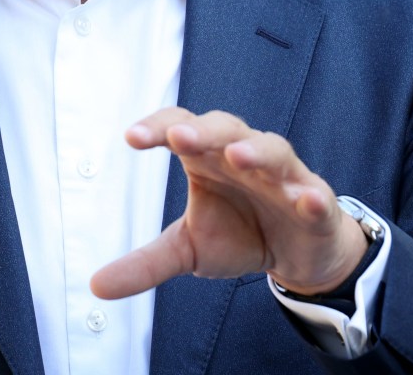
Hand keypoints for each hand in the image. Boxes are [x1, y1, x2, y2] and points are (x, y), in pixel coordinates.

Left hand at [90, 108, 367, 299]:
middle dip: (204, 131)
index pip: (180, 128)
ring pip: (272, 150)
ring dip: (255, 151)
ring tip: (237, 157)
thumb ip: (145, 263)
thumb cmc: (239, 234)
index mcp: (208, 158)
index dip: (158, 127)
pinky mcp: (316, 203)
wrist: (296, 254)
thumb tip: (96, 286)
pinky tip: (305, 199)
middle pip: (225, 129)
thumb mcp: (188, 249)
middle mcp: (244, 156)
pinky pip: (315, 193)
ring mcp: (283, 175)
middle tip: (180, 137)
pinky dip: (311, 195)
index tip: (131, 138)